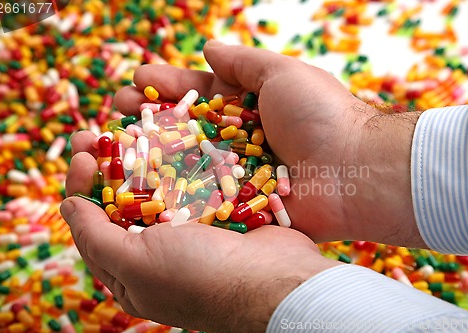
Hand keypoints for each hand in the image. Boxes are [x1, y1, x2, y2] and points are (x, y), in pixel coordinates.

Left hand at [61, 131, 339, 332]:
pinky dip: (178, 153)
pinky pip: (191, 175)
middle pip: (122, 198)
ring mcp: (190, 224)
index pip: (93, 223)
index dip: (82, 187)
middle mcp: (159, 245)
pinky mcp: (216, 206)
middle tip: (94, 132)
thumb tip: (65, 206)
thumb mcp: (135, 265)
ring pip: (157, 181)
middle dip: (107, 164)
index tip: (81, 156)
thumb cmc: (198, 277)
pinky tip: (168, 129)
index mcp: (132, 267)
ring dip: (139, 152)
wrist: (273, 279)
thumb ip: (95, 236)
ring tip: (126, 121)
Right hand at [114, 40, 425, 247]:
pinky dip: (169, 193)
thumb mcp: (282, 74)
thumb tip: (206, 45)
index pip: (196, 95)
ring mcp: (236, 176)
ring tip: (112, 145)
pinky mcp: (239, 207)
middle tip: (114, 111)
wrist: (355, 173)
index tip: (134, 80)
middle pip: (184, 129)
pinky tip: (137, 187)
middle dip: (148, 119)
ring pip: (184, 164)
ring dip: (148, 155)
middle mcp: (237, 142)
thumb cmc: (322, 117)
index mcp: (247, 108)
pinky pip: (198, 199)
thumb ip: (243, 62)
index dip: (165, 87)